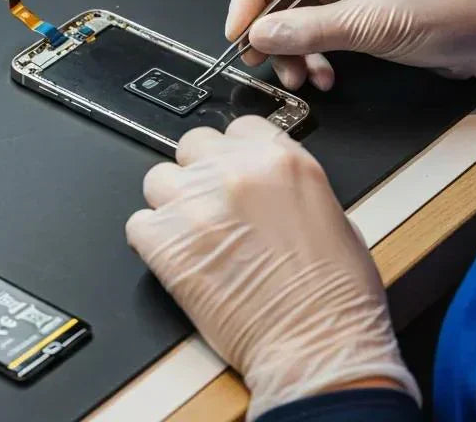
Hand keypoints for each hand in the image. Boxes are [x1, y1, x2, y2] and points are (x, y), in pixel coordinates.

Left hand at [126, 117, 419, 419]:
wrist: (317, 348)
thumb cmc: (337, 298)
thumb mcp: (333, 216)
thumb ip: (286, 185)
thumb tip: (263, 184)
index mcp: (279, 160)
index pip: (237, 127)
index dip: (234, 153)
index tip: (233, 171)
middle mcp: (233, 172)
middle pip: (193, 145)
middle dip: (200, 172)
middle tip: (213, 206)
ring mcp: (195, 204)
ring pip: (158, 179)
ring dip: (172, 203)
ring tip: (192, 234)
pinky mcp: (165, 241)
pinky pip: (138, 224)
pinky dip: (151, 240)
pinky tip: (174, 258)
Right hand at [226, 0, 475, 90]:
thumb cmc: (449, 9)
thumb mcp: (369, 22)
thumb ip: (309, 30)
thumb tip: (260, 34)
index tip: (239, 28)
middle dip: (269, 29)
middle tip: (256, 57)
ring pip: (295, 19)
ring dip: (291, 51)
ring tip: (298, 76)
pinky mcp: (355, 17)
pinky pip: (316, 35)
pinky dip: (313, 58)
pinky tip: (322, 75)